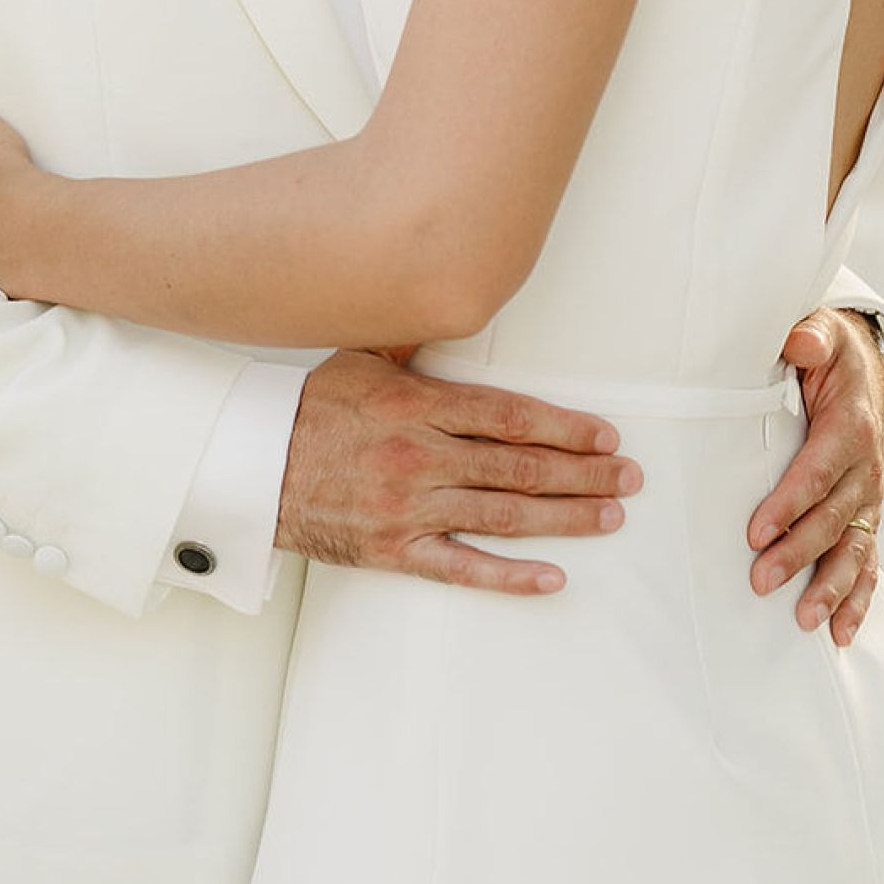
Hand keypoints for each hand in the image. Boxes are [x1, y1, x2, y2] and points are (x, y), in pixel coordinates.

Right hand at [276, 350, 641, 596]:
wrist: (255, 467)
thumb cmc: (312, 408)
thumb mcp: (361, 359)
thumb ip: (414, 346)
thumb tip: (452, 306)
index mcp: (418, 405)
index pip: (508, 416)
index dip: (564, 428)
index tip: (606, 436)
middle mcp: (421, 457)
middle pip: (519, 467)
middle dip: (583, 473)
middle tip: (629, 478)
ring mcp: (410, 507)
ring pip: (504, 515)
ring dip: (565, 518)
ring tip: (610, 516)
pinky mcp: (396, 549)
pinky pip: (462, 568)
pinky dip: (510, 577)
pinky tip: (553, 578)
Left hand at [747, 309, 883, 646]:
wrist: (864, 369)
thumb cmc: (829, 354)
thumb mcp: (823, 334)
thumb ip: (810, 337)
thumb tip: (798, 343)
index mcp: (851, 428)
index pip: (817, 472)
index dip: (789, 503)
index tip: (756, 531)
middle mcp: (866, 470)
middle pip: (833, 520)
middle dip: (798, 554)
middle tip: (759, 581)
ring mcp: (869, 499)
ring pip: (853, 551)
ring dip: (830, 588)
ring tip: (805, 622)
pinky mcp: (866, 517)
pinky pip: (866, 563)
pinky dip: (857, 600)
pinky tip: (841, 635)